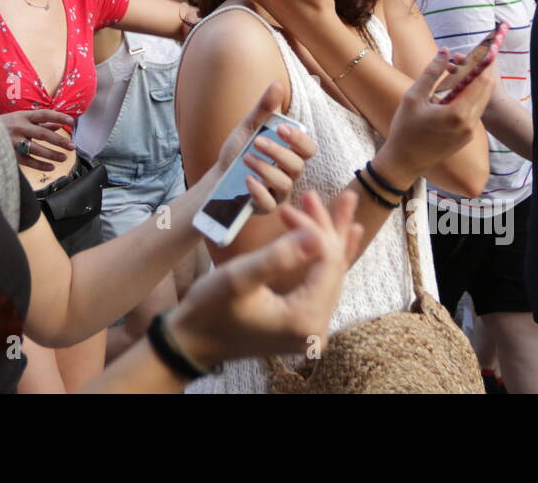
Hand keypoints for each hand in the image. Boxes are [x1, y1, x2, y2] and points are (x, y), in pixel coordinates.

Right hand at [0, 109, 75, 170]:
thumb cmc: (5, 125)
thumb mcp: (21, 119)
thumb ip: (40, 123)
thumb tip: (58, 125)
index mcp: (23, 116)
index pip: (44, 114)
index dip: (59, 117)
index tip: (72, 122)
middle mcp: (19, 127)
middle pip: (42, 134)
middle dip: (59, 140)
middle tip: (72, 146)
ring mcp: (14, 141)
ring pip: (36, 149)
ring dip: (52, 154)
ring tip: (64, 157)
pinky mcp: (10, 154)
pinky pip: (28, 161)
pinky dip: (40, 165)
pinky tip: (51, 167)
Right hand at [169, 190, 362, 367]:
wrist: (192, 343)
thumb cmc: (210, 309)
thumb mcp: (240, 277)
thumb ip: (280, 256)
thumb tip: (318, 234)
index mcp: (305, 319)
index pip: (326, 263)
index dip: (313, 229)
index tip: (289, 206)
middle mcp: (316, 329)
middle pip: (333, 268)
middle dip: (326, 228)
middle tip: (316, 194)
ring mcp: (311, 330)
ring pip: (331, 275)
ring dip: (329, 239)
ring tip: (344, 204)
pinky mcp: (302, 325)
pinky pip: (323, 286)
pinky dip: (328, 259)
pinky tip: (345, 238)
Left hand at [212, 81, 315, 212]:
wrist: (219, 177)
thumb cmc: (239, 151)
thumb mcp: (249, 128)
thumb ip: (264, 109)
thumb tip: (277, 84)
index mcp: (290, 153)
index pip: (308, 148)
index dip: (299, 140)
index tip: (282, 130)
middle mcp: (290, 173)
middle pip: (297, 166)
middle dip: (278, 153)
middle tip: (256, 142)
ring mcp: (279, 192)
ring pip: (285, 184)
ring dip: (266, 169)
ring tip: (246, 159)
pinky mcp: (267, 207)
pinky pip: (270, 203)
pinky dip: (259, 191)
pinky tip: (247, 180)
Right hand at [375, 47, 496, 185]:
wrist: (404, 161)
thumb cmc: (405, 129)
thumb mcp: (413, 96)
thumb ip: (431, 72)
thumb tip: (445, 51)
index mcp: (457, 113)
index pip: (481, 81)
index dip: (482, 63)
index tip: (481, 48)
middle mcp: (469, 123)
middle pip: (486, 89)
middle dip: (480, 71)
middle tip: (469, 57)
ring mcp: (470, 132)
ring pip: (481, 100)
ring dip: (475, 84)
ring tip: (460, 71)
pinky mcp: (467, 137)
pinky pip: (474, 111)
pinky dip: (470, 97)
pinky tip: (456, 89)